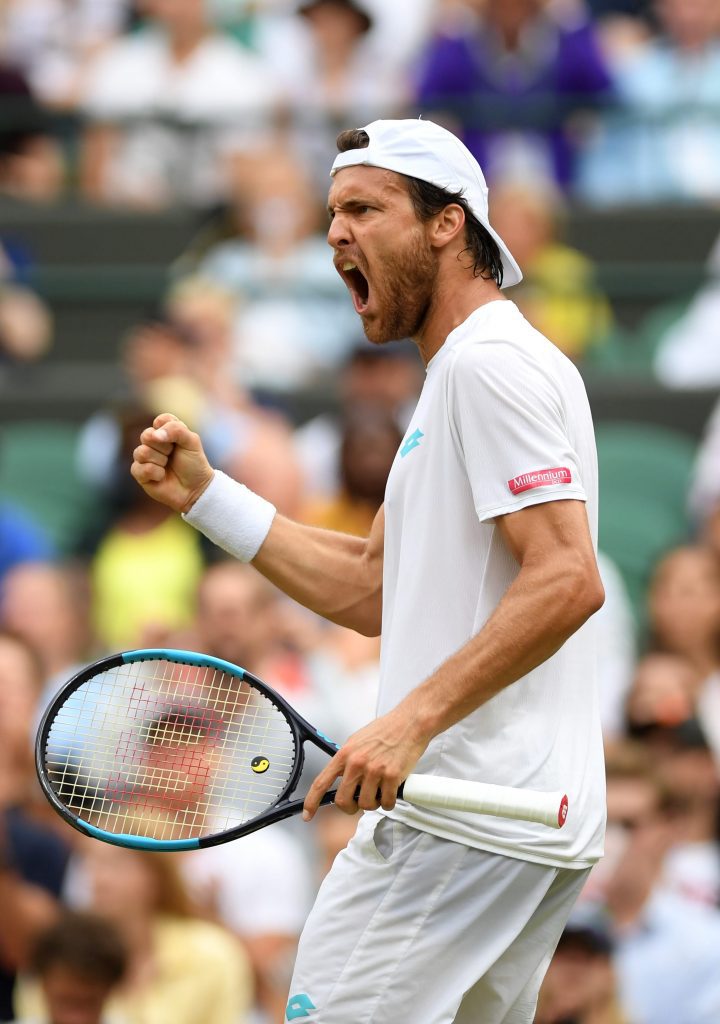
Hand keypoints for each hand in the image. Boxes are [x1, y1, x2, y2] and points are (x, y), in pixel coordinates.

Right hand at [131, 412, 213, 513]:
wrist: (195, 489)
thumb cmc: (194, 464)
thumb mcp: (192, 442)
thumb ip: (176, 430)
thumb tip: (154, 435)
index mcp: (166, 430)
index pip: (160, 420)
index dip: (170, 431)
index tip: (180, 442)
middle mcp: (153, 442)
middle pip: (147, 435)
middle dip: (164, 447)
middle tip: (173, 455)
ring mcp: (144, 457)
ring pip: (142, 452)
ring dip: (160, 460)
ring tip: (168, 466)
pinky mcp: (139, 473)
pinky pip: (139, 468)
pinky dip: (155, 473)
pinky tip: (162, 477)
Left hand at [303, 706, 429, 819]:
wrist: (410, 722)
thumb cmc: (385, 730)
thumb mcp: (357, 740)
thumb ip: (347, 760)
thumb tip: (341, 779)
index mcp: (345, 754)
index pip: (321, 782)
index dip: (312, 802)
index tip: (308, 815)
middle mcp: (357, 763)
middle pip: (343, 801)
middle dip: (350, 807)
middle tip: (359, 802)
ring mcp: (375, 770)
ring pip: (366, 805)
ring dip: (373, 803)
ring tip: (380, 790)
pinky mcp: (392, 776)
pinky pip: (386, 803)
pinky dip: (389, 802)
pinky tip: (391, 792)